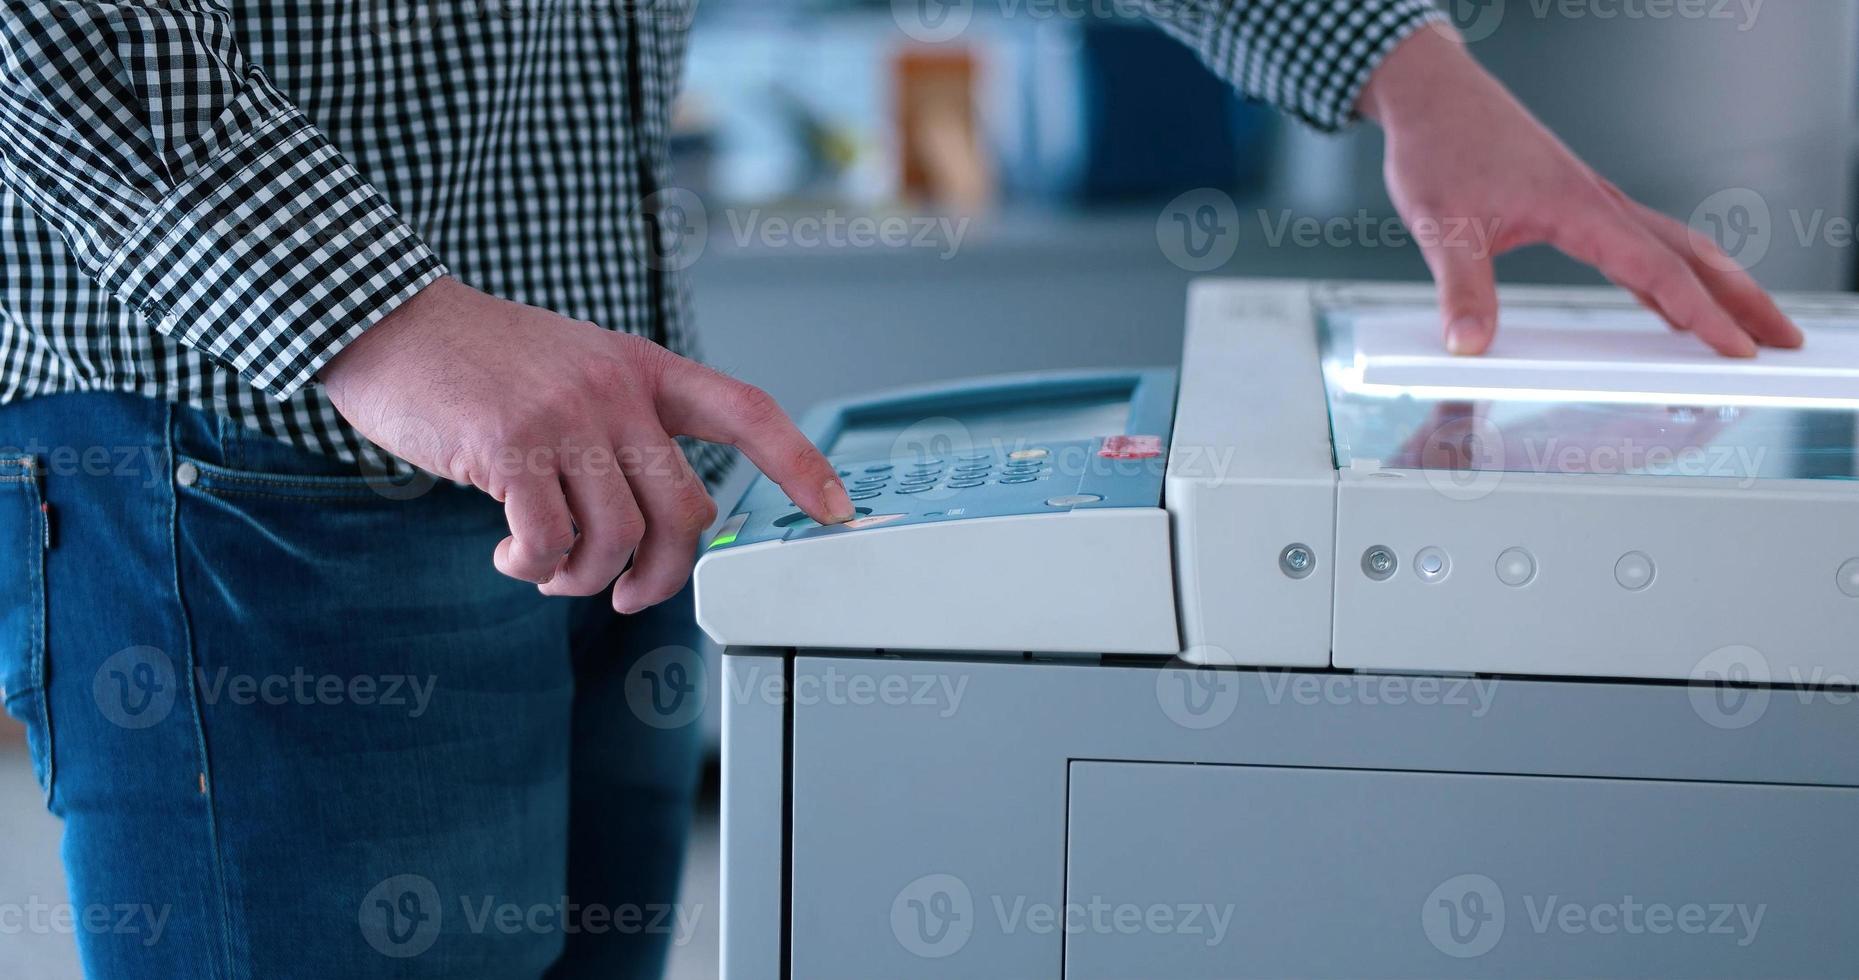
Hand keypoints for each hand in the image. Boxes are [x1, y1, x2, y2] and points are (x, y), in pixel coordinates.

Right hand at [319, 276, 855, 611]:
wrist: (388, 319)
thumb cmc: (480, 359)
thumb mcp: (576, 365)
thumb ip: (622, 424)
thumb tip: (651, 520)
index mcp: (642, 368)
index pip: (747, 411)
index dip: (800, 463)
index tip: (836, 508)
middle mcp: (616, 392)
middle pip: (685, 512)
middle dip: (662, 575)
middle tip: (627, 593)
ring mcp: (565, 417)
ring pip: (618, 539)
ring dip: (584, 579)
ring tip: (548, 570)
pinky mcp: (509, 448)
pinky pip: (550, 542)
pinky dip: (534, 567)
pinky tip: (511, 554)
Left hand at [1357, 24, 1800, 357]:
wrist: (1433, 95)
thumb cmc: (1440, 146)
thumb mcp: (1441, 224)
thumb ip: (1460, 287)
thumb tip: (1468, 344)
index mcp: (1580, 207)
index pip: (1658, 270)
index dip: (1701, 315)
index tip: (1737, 350)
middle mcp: (1599, 201)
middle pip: (1691, 254)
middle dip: (1742, 298)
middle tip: (1783, 339)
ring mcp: (1592, 200)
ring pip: (1673, 245)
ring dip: (1716, 285)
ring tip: (1748, 326)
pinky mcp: (1575, 202)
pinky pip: (1638, 244)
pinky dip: (1665, 276)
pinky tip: (1667, 304)